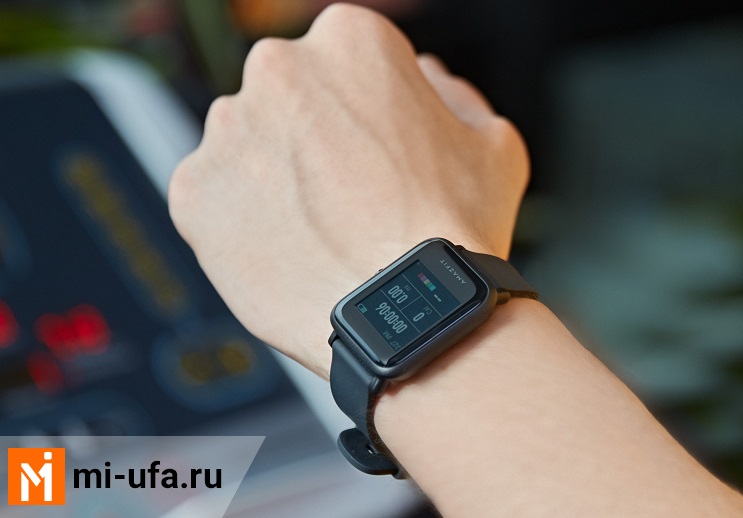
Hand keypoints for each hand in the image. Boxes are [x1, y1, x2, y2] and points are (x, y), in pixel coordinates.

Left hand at [168, 4, 528, 377]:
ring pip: (249, 144)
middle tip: (354, 194)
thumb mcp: (493, 143)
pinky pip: (216, 197)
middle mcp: (278, 68)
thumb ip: (453, 94)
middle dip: (317, 135)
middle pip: (292, 95)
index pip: (348, 60)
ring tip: (325, 230)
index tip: (380, 147)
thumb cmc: (452, 234)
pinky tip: (294, 248)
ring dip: (278, 175)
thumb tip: (427, 80)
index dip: (371, 111)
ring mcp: (228, 129)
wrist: (407, 317)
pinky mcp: (193, 190)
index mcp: (351, 39)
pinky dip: (245, 220)